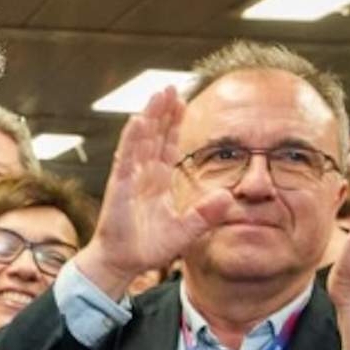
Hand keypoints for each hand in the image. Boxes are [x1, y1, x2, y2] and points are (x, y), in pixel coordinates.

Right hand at [77, 88, 233, 298]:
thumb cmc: (147, 248)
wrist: (122, 263)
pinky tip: (137, 120)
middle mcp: (143, 174)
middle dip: (162, 111)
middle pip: (154, 135)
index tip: (182, 102)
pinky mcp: (120, 186)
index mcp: (157, 182)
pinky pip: (126, 157)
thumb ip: (206, 214)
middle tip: (170, 86)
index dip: (174, 124)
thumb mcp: (186, 230)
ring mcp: (130, 178)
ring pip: (140, 140)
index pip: (167, 145)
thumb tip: (229, 196)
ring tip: (158, 94)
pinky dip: (131, 138)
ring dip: (149, 116)